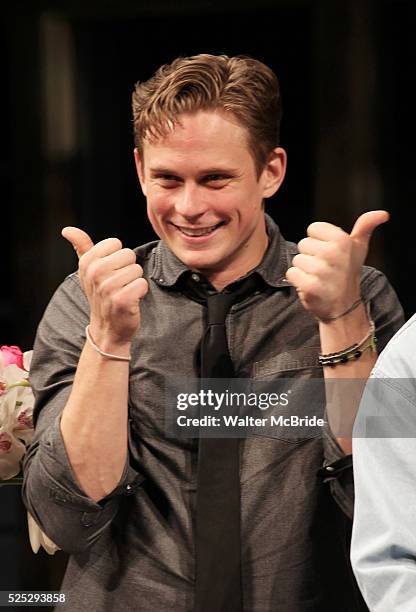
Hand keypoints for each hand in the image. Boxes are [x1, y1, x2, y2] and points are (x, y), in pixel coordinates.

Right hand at [61, 227, 147, 345]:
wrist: (107, 328)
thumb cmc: (101, 295)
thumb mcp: (88, 270)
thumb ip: (81, 247)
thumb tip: (68, 230)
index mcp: (87, 262)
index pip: (115, 243)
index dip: (117, 258)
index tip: (110, 272)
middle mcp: (95, 273)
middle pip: (129, 254)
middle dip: (128, 269)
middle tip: (118, 284)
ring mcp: (108, 287)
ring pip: (137, 269)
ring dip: (134, 282)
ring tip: (123, 292)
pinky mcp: (123, 299)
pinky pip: (142, 284)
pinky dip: (140, 293)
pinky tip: (130, 301)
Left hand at [285, 210, 388, 320]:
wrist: (344, 306)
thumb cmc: (348, 272)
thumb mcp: (359, 248)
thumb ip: (365, 227)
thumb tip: (382, 214)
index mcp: (343, 240)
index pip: (313, 228)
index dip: (318, 240)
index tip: (330, 252)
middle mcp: (333, 253)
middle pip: (303, 244)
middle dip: (310, 256)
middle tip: (324, 267)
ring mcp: (322, 271)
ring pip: (297, 259)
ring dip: (304, 270)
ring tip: (318, 277)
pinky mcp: (311, 286)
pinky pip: (291, 273)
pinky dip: (297, 280)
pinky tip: (310, 286)